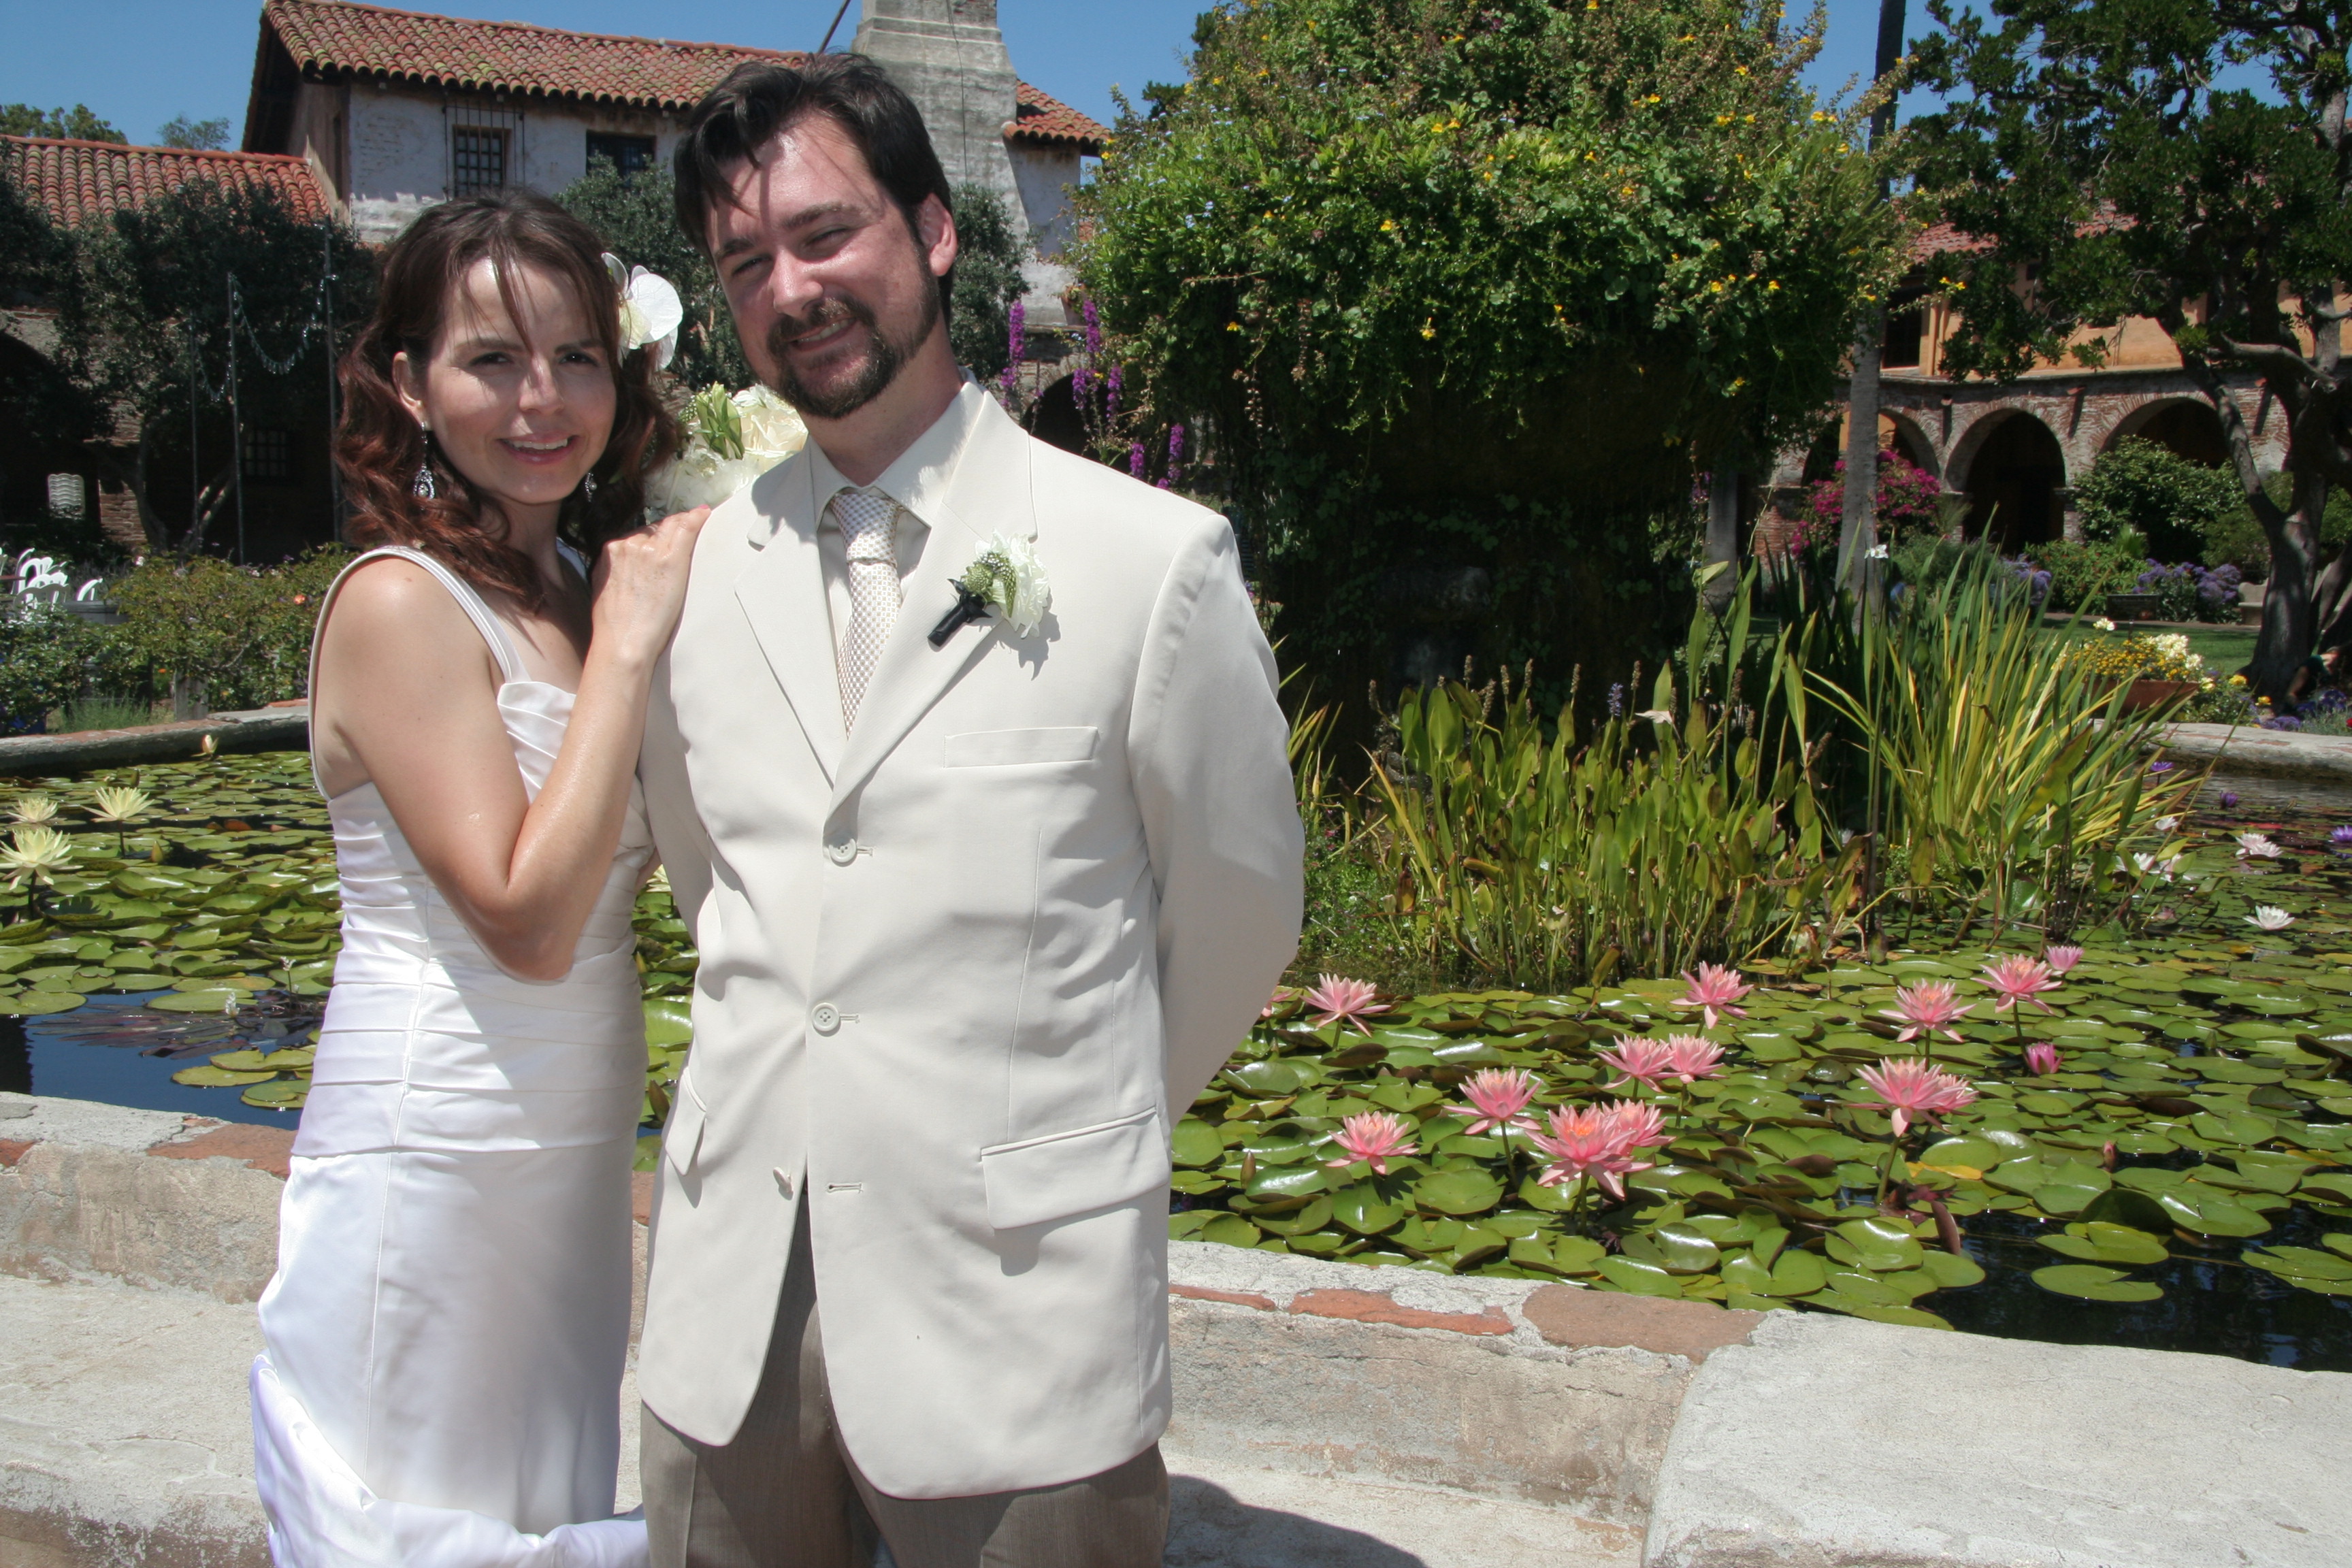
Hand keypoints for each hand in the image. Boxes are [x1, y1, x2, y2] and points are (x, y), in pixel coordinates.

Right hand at [590, 507, 710, 667]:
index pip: (639, 532)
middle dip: (669, 530)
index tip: (666, 536)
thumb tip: (627, 568)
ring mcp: (649, 550)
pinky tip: (704, 514)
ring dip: (682, 527)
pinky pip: (686, 529)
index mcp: (610, 551)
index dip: (656, 534)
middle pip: (655, 527)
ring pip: (670, 526)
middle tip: (684, 533)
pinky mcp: (670, 559)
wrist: (623, 642)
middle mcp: (628, 544)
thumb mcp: (607, 589)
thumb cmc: (614, 626)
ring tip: (696, 525)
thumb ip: (616, 570)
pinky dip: (696, 519)